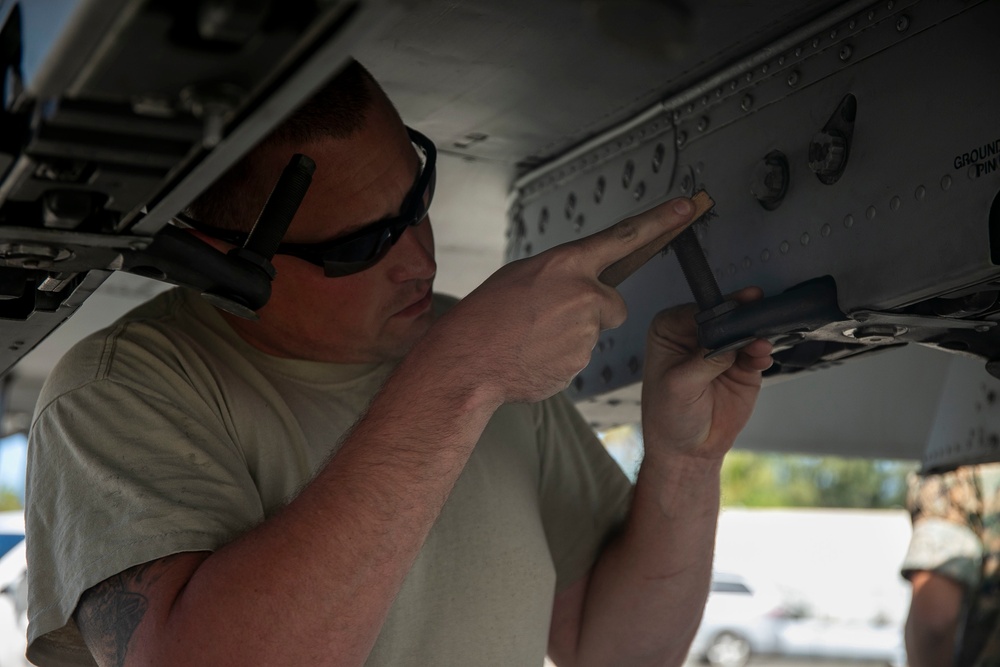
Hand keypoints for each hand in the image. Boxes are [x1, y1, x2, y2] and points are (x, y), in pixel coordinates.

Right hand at [430, 198, 700, 404]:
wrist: (467, 362)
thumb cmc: (486, 317)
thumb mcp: (520, 277)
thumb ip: (561, 276)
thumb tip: (583, 287)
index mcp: (566, 264)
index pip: (624, 237)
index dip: (659, 223)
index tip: (687, 208)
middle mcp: (583, 295)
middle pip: (613, 303)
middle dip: (593, 312)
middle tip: (553, 320)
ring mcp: (585, 332)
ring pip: (593, 334)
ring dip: (569, 338)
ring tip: (531, 339)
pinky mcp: (581, 364)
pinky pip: (579, 359)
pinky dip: (560, 360)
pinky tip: (532, 357)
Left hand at [641, 287, 772, 458]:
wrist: (689, 450)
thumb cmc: (669, 416)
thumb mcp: (679, 386)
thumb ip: (704, 361)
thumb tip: (730, 340)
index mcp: (670, 331)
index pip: (696, 310)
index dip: (714, 309)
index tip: (732, 307)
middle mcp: (696, 335)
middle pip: (723, 316)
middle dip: (740, 315)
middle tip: (756, 311)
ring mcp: (722, 349)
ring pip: (743, 331)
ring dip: (755, 334)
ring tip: (760, 343)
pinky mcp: (743, 366)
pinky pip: (756, 352)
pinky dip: (762, 353)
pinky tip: (762, 357)